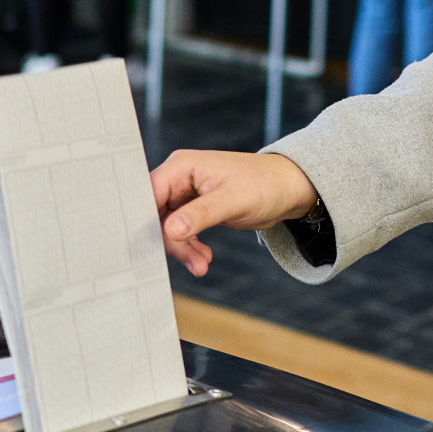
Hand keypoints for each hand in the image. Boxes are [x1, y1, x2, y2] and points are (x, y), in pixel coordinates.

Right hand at [151, 150, 319, 276]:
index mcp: (181, 166)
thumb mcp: (233, 200)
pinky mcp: (194, 209)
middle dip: (169, 241)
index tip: (150, 247)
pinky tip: (203, 259)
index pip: (148, 194)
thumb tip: (170, 230)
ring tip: (201, 265)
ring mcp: (185, 194)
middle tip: (190, 261)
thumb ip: (201, 214)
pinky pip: (180, 232)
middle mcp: (179, 178)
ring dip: (182, 249)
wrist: (287, 190)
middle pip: (154, 214)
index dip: (145, 220)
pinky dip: (189, 248)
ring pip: (167, 227)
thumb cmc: (265, 185)